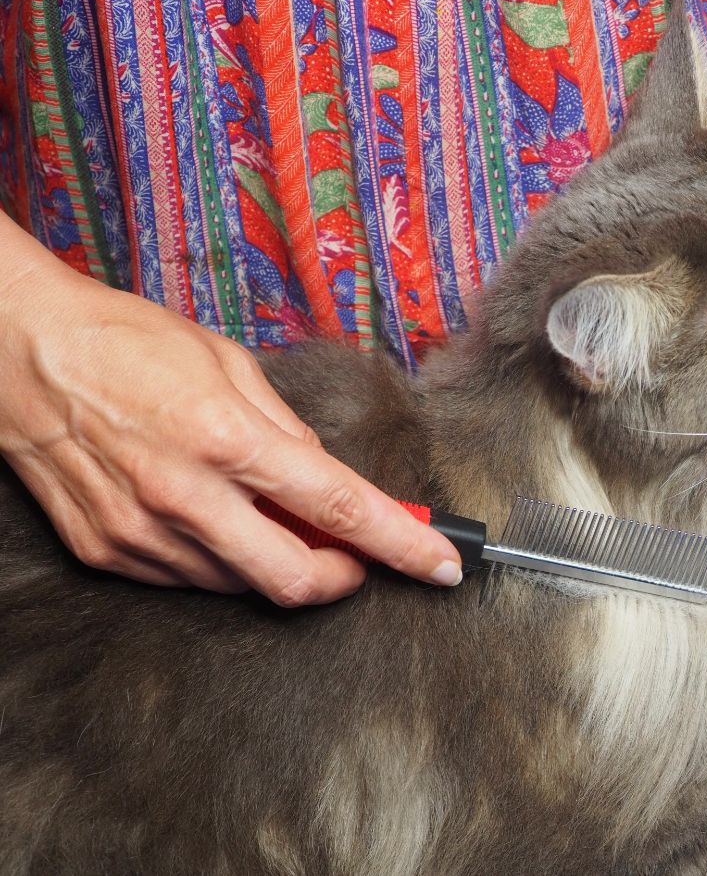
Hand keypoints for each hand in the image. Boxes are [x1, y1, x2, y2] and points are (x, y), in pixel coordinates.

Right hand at [0, 221, 462, 604]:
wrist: (17, 353)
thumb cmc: (126, 342)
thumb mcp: (228, 364)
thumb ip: (286, 431)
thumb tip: (327, 483)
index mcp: (227, 437)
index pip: (341, 510)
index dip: (404, 546)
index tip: (442, 566)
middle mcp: (184, 496)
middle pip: (297, 580)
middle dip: (345, 577)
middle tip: (358, 556)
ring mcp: (140, 533)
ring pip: (243, 586)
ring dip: (279, 562)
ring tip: (268, 513)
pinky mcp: (106, 552)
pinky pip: (190, 579)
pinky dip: (223, 559)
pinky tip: (215, 517)